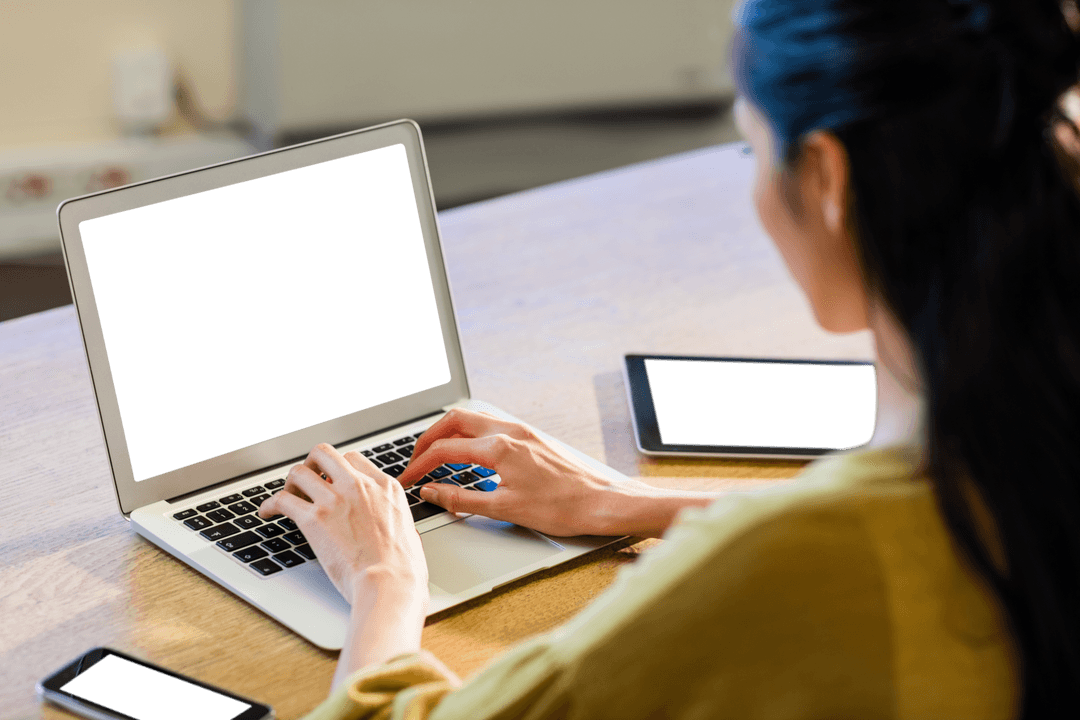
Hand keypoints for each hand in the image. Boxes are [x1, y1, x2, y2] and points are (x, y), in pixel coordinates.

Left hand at [257, 443, 427, 605]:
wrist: (390, 583)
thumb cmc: (404, 567)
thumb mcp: (409, 529)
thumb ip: (394, 518)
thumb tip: (393, 527)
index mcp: (385, 486)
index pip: (353, 458)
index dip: (338, 470)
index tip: (331, 482)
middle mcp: (359, 485)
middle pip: (324, 453)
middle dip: (311, 464)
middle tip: (307, 482)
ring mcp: (336, 500)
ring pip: (299, 472)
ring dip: (289, 484)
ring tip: (287, 498)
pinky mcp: (315, 519)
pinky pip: (281, 500)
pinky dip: (270, 505)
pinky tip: (267, 513)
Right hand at [397, 408, 632, 536]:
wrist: (602, 501)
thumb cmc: (561, 507)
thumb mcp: (504, 508)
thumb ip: (461, 499)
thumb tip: (432, 492)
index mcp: (499, 447)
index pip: (445, 449)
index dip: (420, 464)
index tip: (408, 479)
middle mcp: (510, 431)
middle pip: (455, 420)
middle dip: (430, 438)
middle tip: (416, 459)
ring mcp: (523, 431)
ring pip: (475, 420)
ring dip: (451, 433)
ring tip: (438, 456)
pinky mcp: (533, 437)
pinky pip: (493, 427)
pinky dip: (472, 437)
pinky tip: (471, 457)